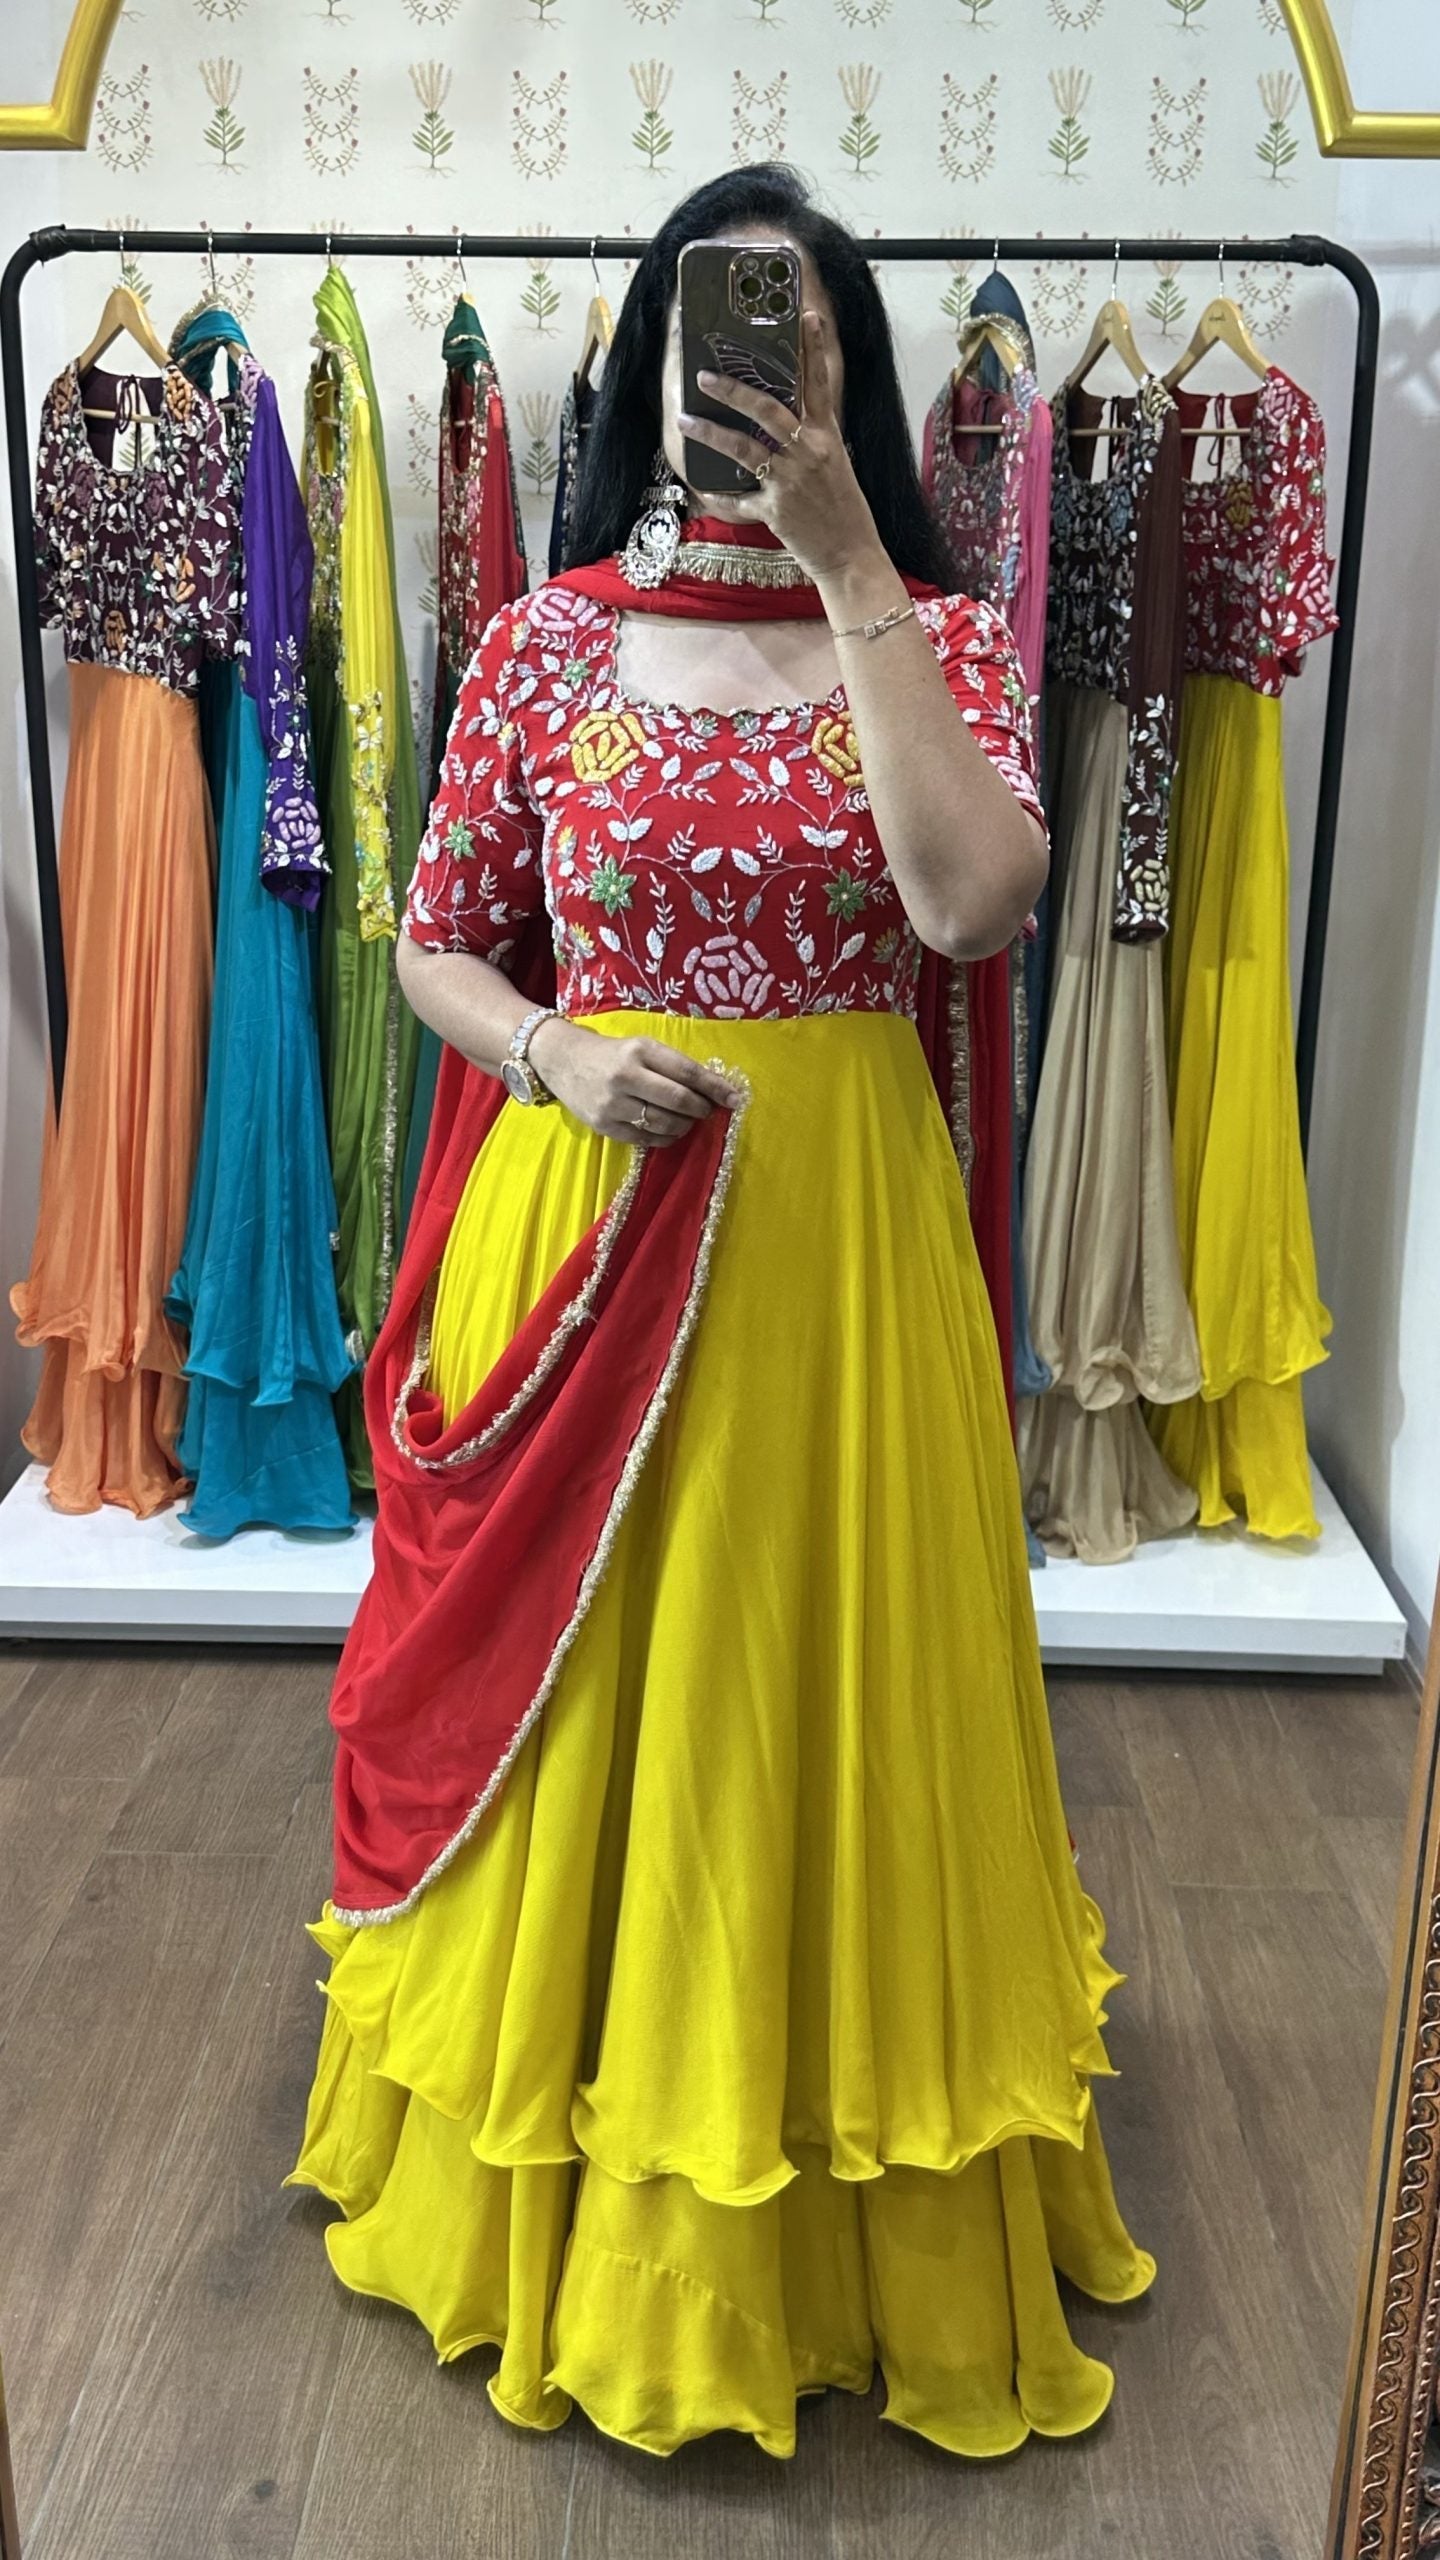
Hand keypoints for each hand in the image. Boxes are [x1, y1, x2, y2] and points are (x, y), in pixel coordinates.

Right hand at [528, 1020, 738, 1147]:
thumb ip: (673, 1066)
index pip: (687, 1072)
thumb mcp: (642, 1047)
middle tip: (706, 1110)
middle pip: (678, 1101)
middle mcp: (625, 1076)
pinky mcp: (604, 1126)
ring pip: (664, 1124)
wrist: (563, 1061)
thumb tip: (715, 1089)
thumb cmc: (612, 1054)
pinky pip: (646, 1139)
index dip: (715, 1087)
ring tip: (687, 1120)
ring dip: (685, 1125)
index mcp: (640, 1050)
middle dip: (700, 1109)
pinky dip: (665, 1137)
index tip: (734, 1098)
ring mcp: (613, 1104)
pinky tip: (669, 1130)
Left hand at [681, 307, 882, 584]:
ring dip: (710, 431)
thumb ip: (814, 443)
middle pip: (767, 409)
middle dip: (732, 390)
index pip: (820, 384)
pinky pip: (738, 499)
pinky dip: (719, 496)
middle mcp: (808, 453)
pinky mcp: (775, 511)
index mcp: (827, 438)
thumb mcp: (838, 467)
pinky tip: (703, 490)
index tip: (805, 316)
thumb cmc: (846, 512)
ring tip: (684, 420)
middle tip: (706, 376)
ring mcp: (790, 481)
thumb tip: (791, 425)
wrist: (852, 556)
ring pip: (743, 447)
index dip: (813, 348)